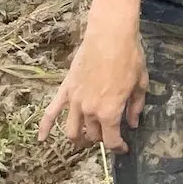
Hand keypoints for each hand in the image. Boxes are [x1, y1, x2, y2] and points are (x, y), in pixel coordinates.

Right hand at [37, 15, 148, 151]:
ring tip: (83, 141)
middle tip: (108, 135)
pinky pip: (51, 111)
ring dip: (77, 139)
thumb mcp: (140, 83)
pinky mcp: (66, 89)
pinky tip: (42, 138)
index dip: (118, 147)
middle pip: (92, 135)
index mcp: (109, 111)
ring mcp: (75, 101)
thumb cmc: (129, 57)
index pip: (111, 140)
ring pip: (71, 130)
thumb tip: (132, 123)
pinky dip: (45, 127)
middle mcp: (89, 111)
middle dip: (101, 138)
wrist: (110, 35)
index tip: (123, 148)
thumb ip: (135, 107)